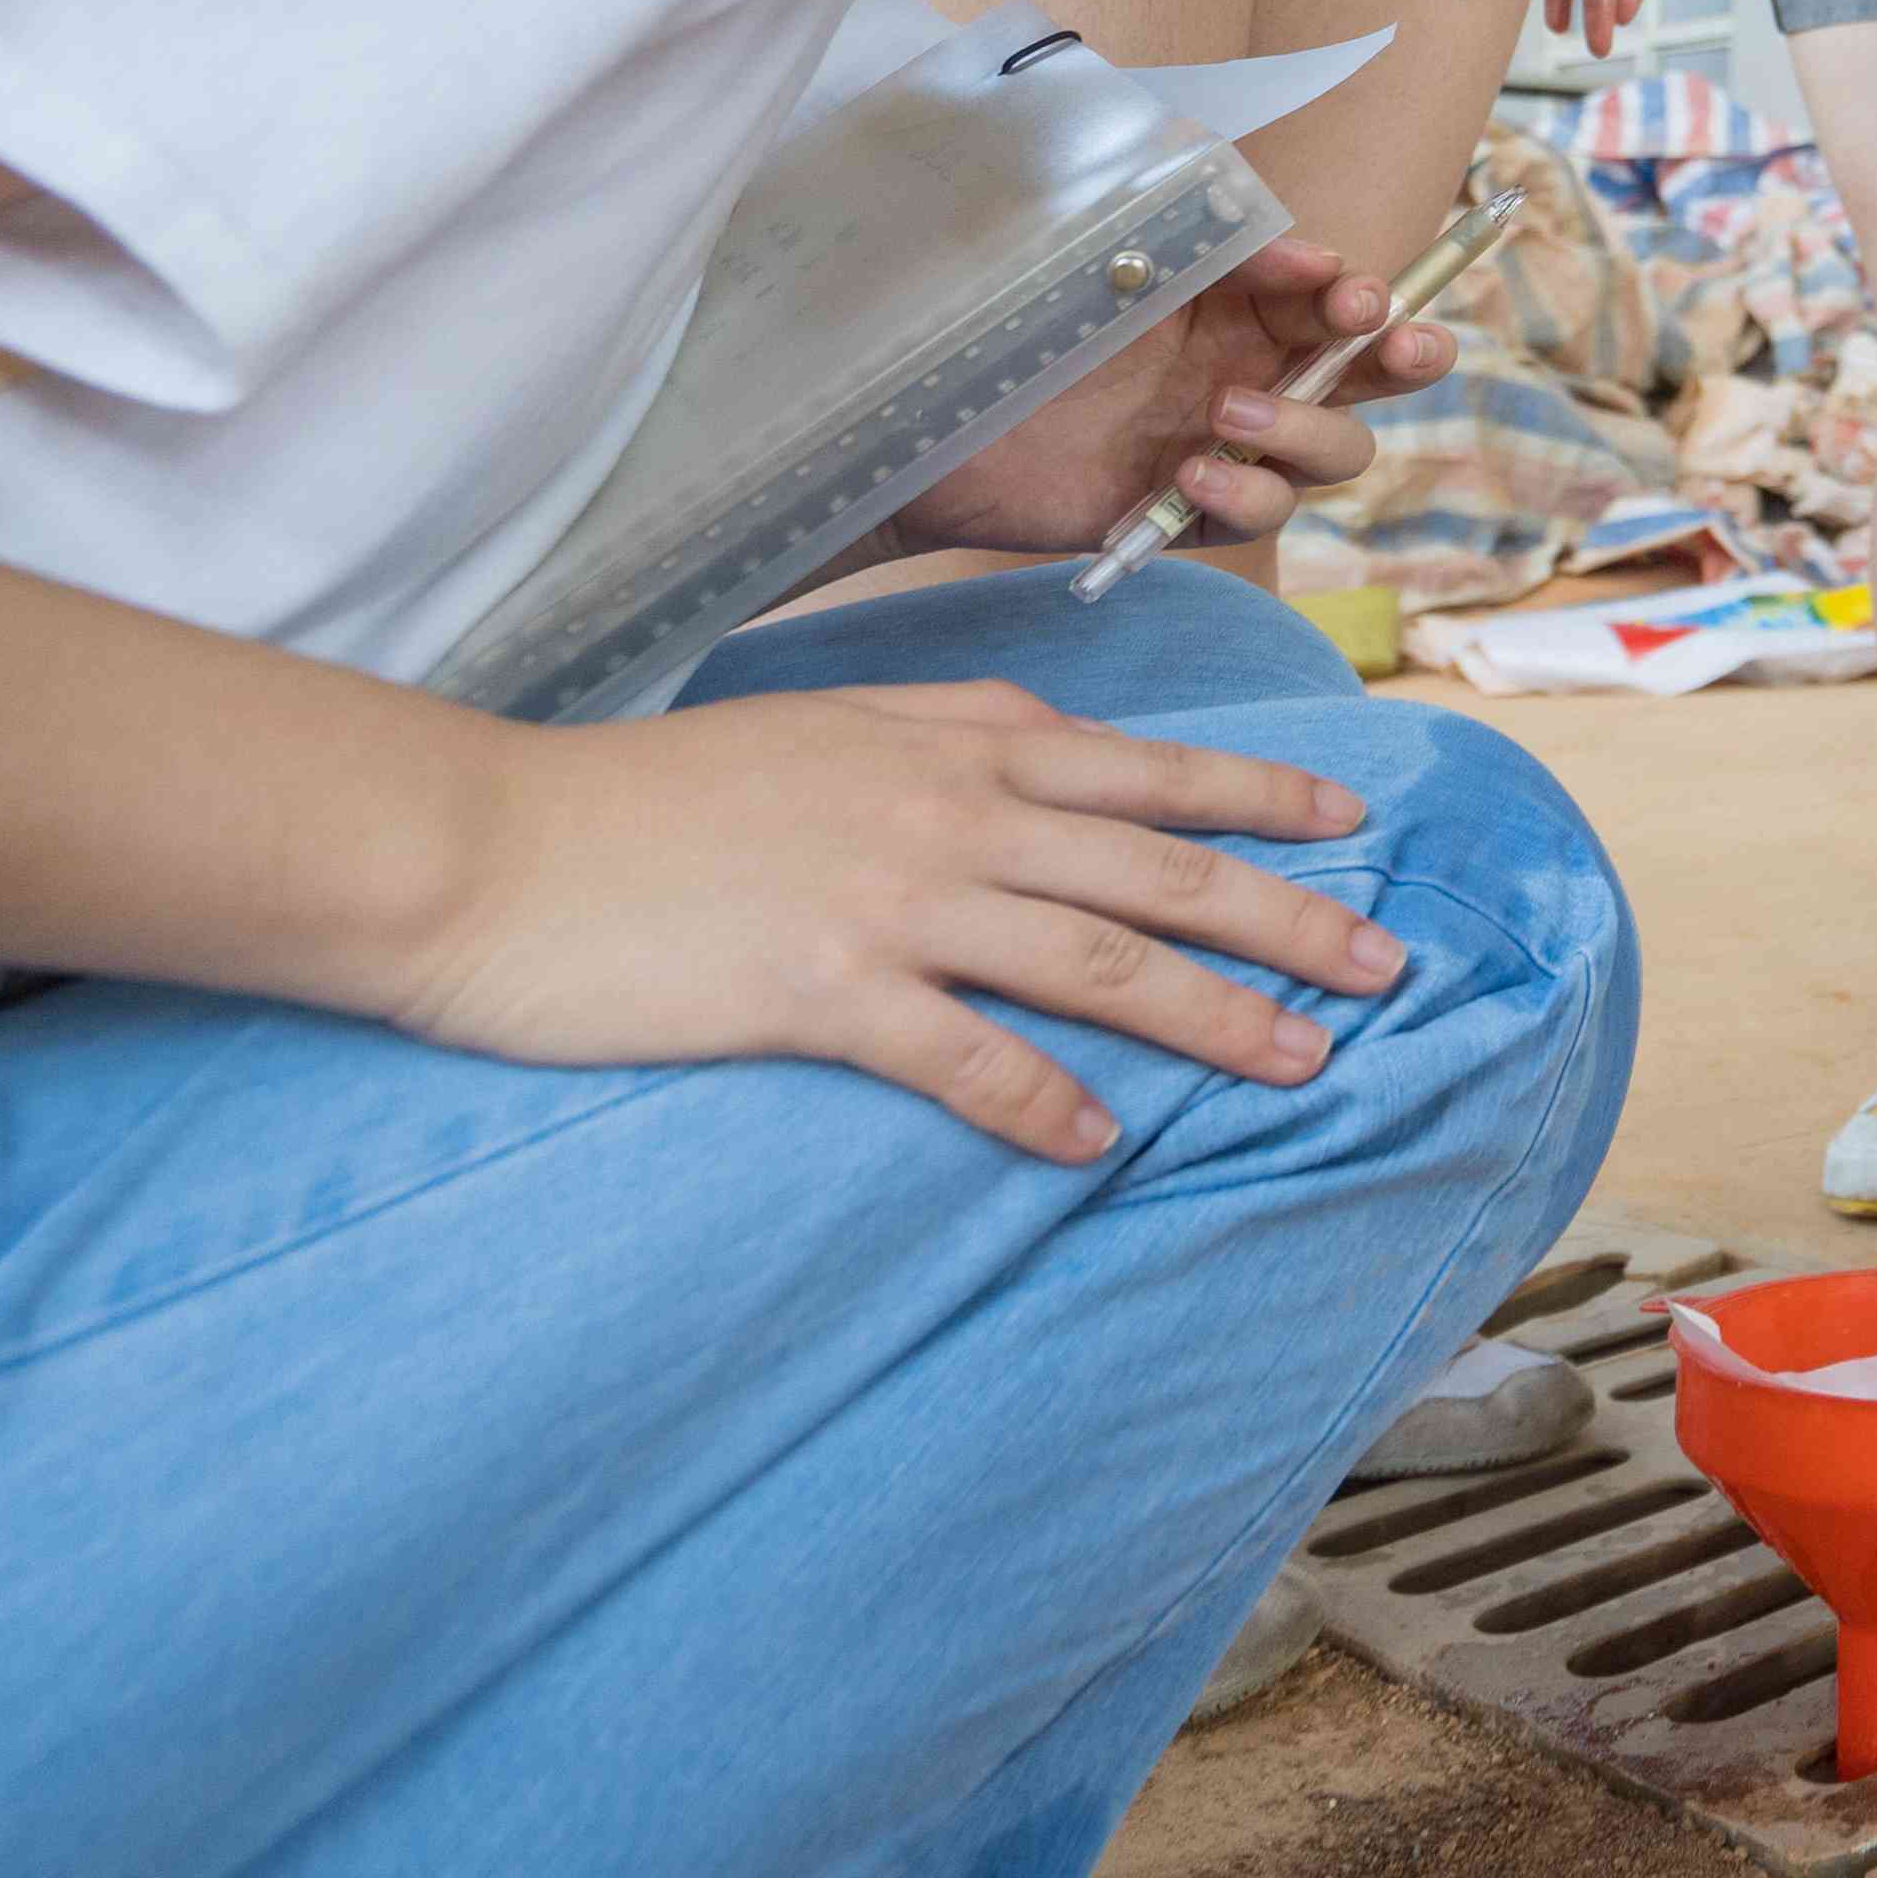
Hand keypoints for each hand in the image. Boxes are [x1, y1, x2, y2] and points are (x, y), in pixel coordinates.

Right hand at [388, 683, 1407, 1158]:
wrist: (486, 847)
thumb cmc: (641, 799)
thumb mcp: (818, 732)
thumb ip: (935, 745)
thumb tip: (1032, 759)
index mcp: (946, 744)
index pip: (1143, 771)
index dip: (1258, 800)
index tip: (1353, 826)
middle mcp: (943, 811)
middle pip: (1159, 871)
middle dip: (1290, 917)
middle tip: (1390, 965)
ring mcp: (889, 898)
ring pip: (1100, 961)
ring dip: (1215, 1019)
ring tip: (1302, 1066)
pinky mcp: (821, 990)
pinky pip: (967, 1057)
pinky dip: (1044, 1103)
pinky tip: (1099, 1145)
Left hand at [886, 239, 1454, 559]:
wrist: (922, 421)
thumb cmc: (1005, 318)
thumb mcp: (1097, 240)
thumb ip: (1187, 218)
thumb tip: (1285, 232)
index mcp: (1234, 298)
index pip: (1334, 290)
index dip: (1360, 291)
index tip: (1342, 291)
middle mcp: (1246, 367)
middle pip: (1373, 370)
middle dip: (1407, 353)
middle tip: (1398, 345)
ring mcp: (1224, 444)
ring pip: (1338, 451)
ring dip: (1309, 430)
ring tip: (1229, 413)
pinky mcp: (1189, 512)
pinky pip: (1262, 513)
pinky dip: (1246, 494)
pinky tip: (1186, 473)